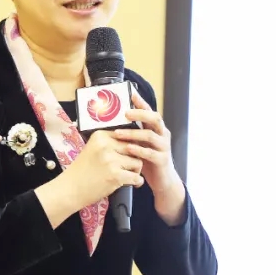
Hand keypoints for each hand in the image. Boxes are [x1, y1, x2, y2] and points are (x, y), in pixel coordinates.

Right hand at [61, 130, 144, 209]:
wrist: (70, 189)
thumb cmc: (82, 171)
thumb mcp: (94, 149)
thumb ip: (110, 144)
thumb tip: (135, 144)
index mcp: (100, 136)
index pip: (126, 136)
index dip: (131, 147)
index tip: (126, 156)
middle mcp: (106, 145)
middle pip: (134, 148)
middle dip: (133, 159)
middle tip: (128, 168)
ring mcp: (111, 160)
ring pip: (138, 162)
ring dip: (135, 171)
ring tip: (127, 176)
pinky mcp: (115, 175)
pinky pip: (137, 177)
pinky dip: (137, 182)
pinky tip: (132, 184)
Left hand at [115, 88, 186, 223]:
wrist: (162, 180)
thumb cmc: (147, 159)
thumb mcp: (140, 143)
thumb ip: (132, 132)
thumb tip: (111, 122)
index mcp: (156, 128)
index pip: (150, 111)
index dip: (141, 102)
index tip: (130, 94)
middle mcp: (162, 135)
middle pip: (155, 118)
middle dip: (140, 114)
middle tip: (125, 113)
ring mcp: (164, 147)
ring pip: (150, 136)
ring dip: (133, 133)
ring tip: (118, 133)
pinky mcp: (162, 160)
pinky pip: (151, 153)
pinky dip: (139, 150)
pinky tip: (129, 149)